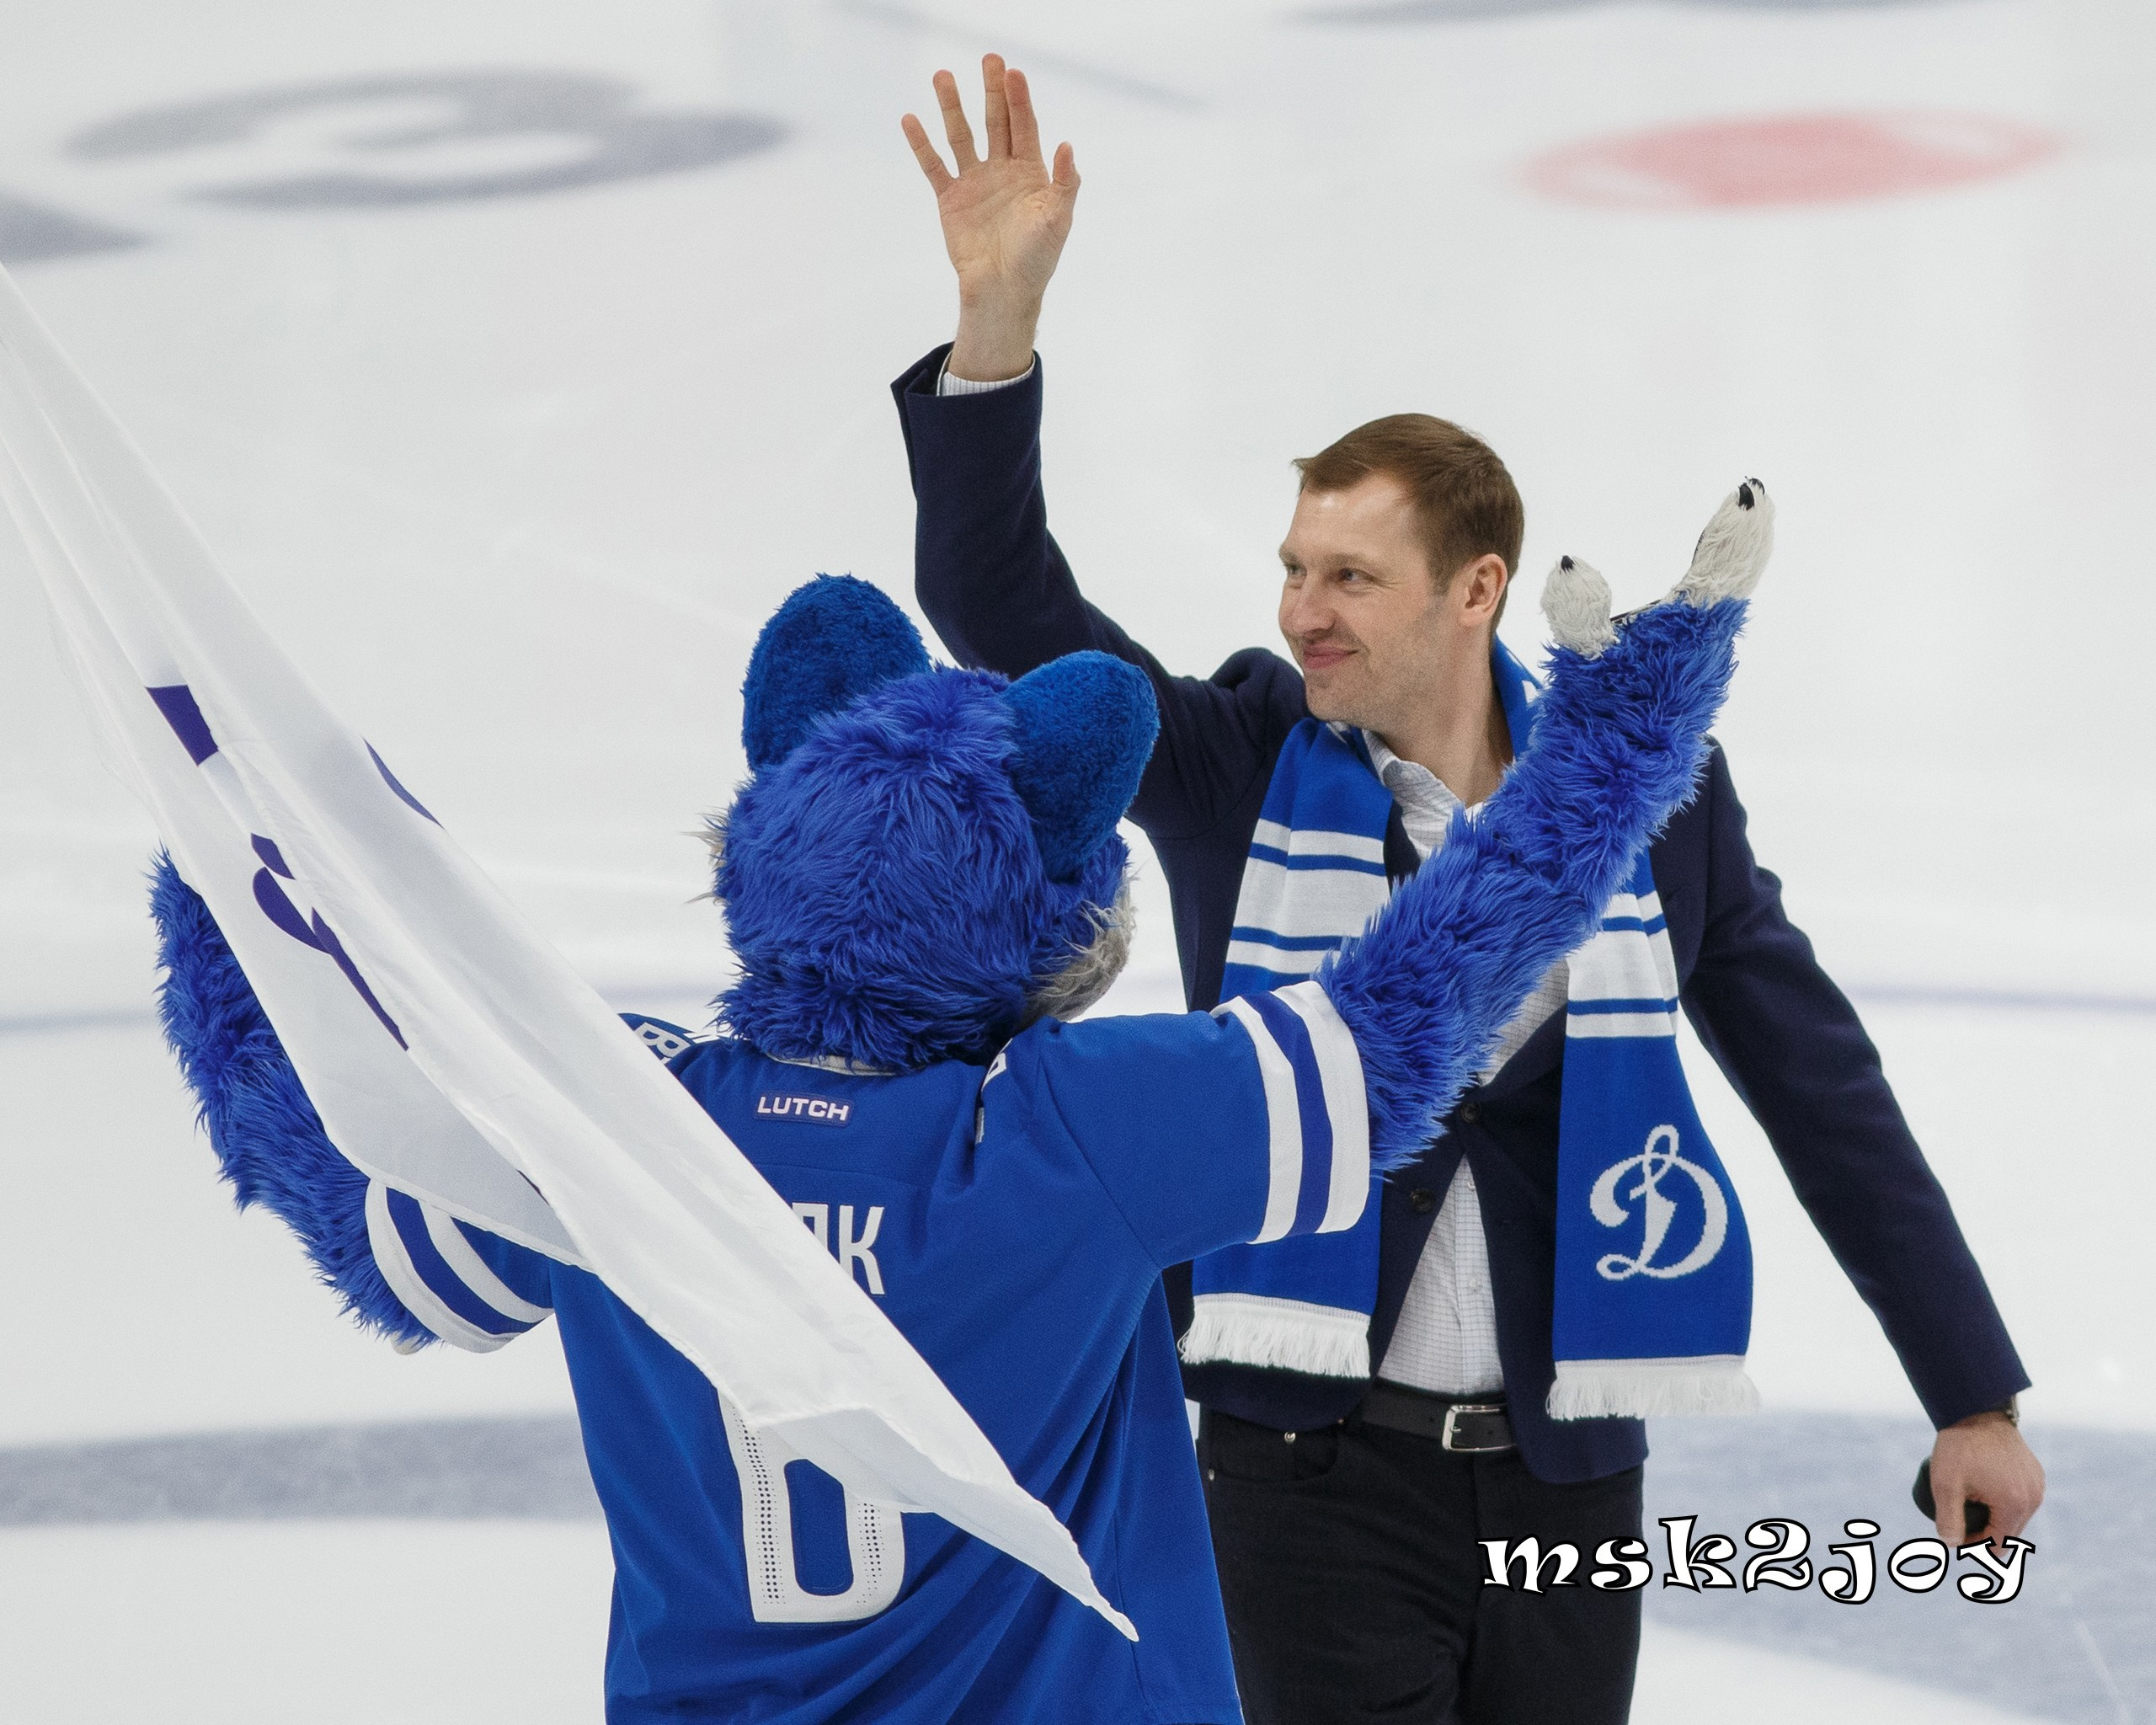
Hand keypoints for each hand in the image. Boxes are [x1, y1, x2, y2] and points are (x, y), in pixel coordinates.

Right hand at [901, 55, 1078, 381]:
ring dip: (952, 107)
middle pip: (995, 122)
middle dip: (992, 92)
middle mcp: (1002, 171)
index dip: (1019, 100)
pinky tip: (911, 119)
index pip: (1024, 127)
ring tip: (942, 75)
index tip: (1012, 72)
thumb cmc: (1037, 259)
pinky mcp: (951, 200)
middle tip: (989, 59)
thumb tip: (1068, 145)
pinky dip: (922, 144)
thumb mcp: (1059, 220)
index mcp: (1030, 173)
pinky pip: (934, 166)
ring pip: (961, 136)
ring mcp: (975, 183)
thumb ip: (1065, 183)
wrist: (1003, 291)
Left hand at [1929, 1411, 2043, 1553]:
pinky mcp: (2036, 1475)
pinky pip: (2023, 1501)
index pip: (1998, 1545)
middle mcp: (2033, 1499)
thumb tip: (1951, 1545)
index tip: (1955, 1536)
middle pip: (2010, 1535)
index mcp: (2014, 1505)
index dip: (1975, 1547)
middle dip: (1987, 1536)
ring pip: (2017, 1519)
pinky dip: (2006, 1504)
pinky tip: (1986, 1495)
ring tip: (1971, 1508)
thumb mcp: (1945, 1483)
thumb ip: (1948, 1518)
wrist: (1977, 1410)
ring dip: (1997, 1521)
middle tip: (1960, 1524)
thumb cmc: (1960, 1446)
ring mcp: (2037, 1486)